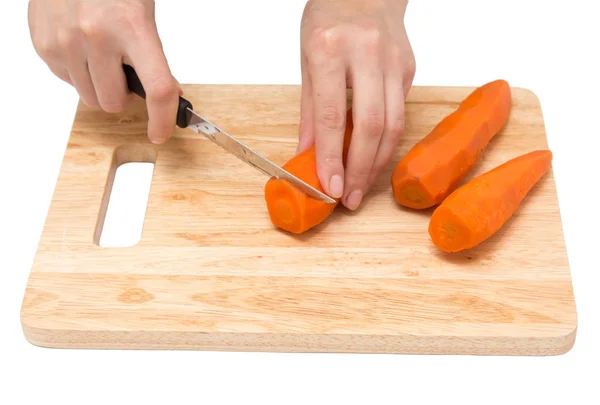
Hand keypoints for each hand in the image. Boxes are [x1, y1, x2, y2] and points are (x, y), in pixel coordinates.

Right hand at [27, 0, 180, 142]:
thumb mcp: (142, 15)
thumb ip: (151, 56)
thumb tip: (164, 94)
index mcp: (132, 28)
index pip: (156, 89)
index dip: (162, 118)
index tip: (161, 132)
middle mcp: (96, 36)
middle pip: (114, 102)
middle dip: (122, 94)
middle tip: (123, 72)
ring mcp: (65, 41)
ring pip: (90, 98)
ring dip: (99, 85)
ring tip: (100, 56)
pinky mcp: (44, 45)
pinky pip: (67, 81)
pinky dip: (78, 72)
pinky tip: (80, 47)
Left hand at [298, 0, 414, 209]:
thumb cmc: (329, 18)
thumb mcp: (307, 59)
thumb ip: (310, 111)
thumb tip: (308, 155)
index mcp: (329, 49)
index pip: (332, 117)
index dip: (332, 158)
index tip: (331, 187)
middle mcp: (365, 53)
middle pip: (371, 126)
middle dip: (361, 170)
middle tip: (351, 198)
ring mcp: (393, 61)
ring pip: (393, 125)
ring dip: (377, 162)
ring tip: (362, 185)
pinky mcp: (408, 68)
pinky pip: (399, 113)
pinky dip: (385, 140)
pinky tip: (372, 154)